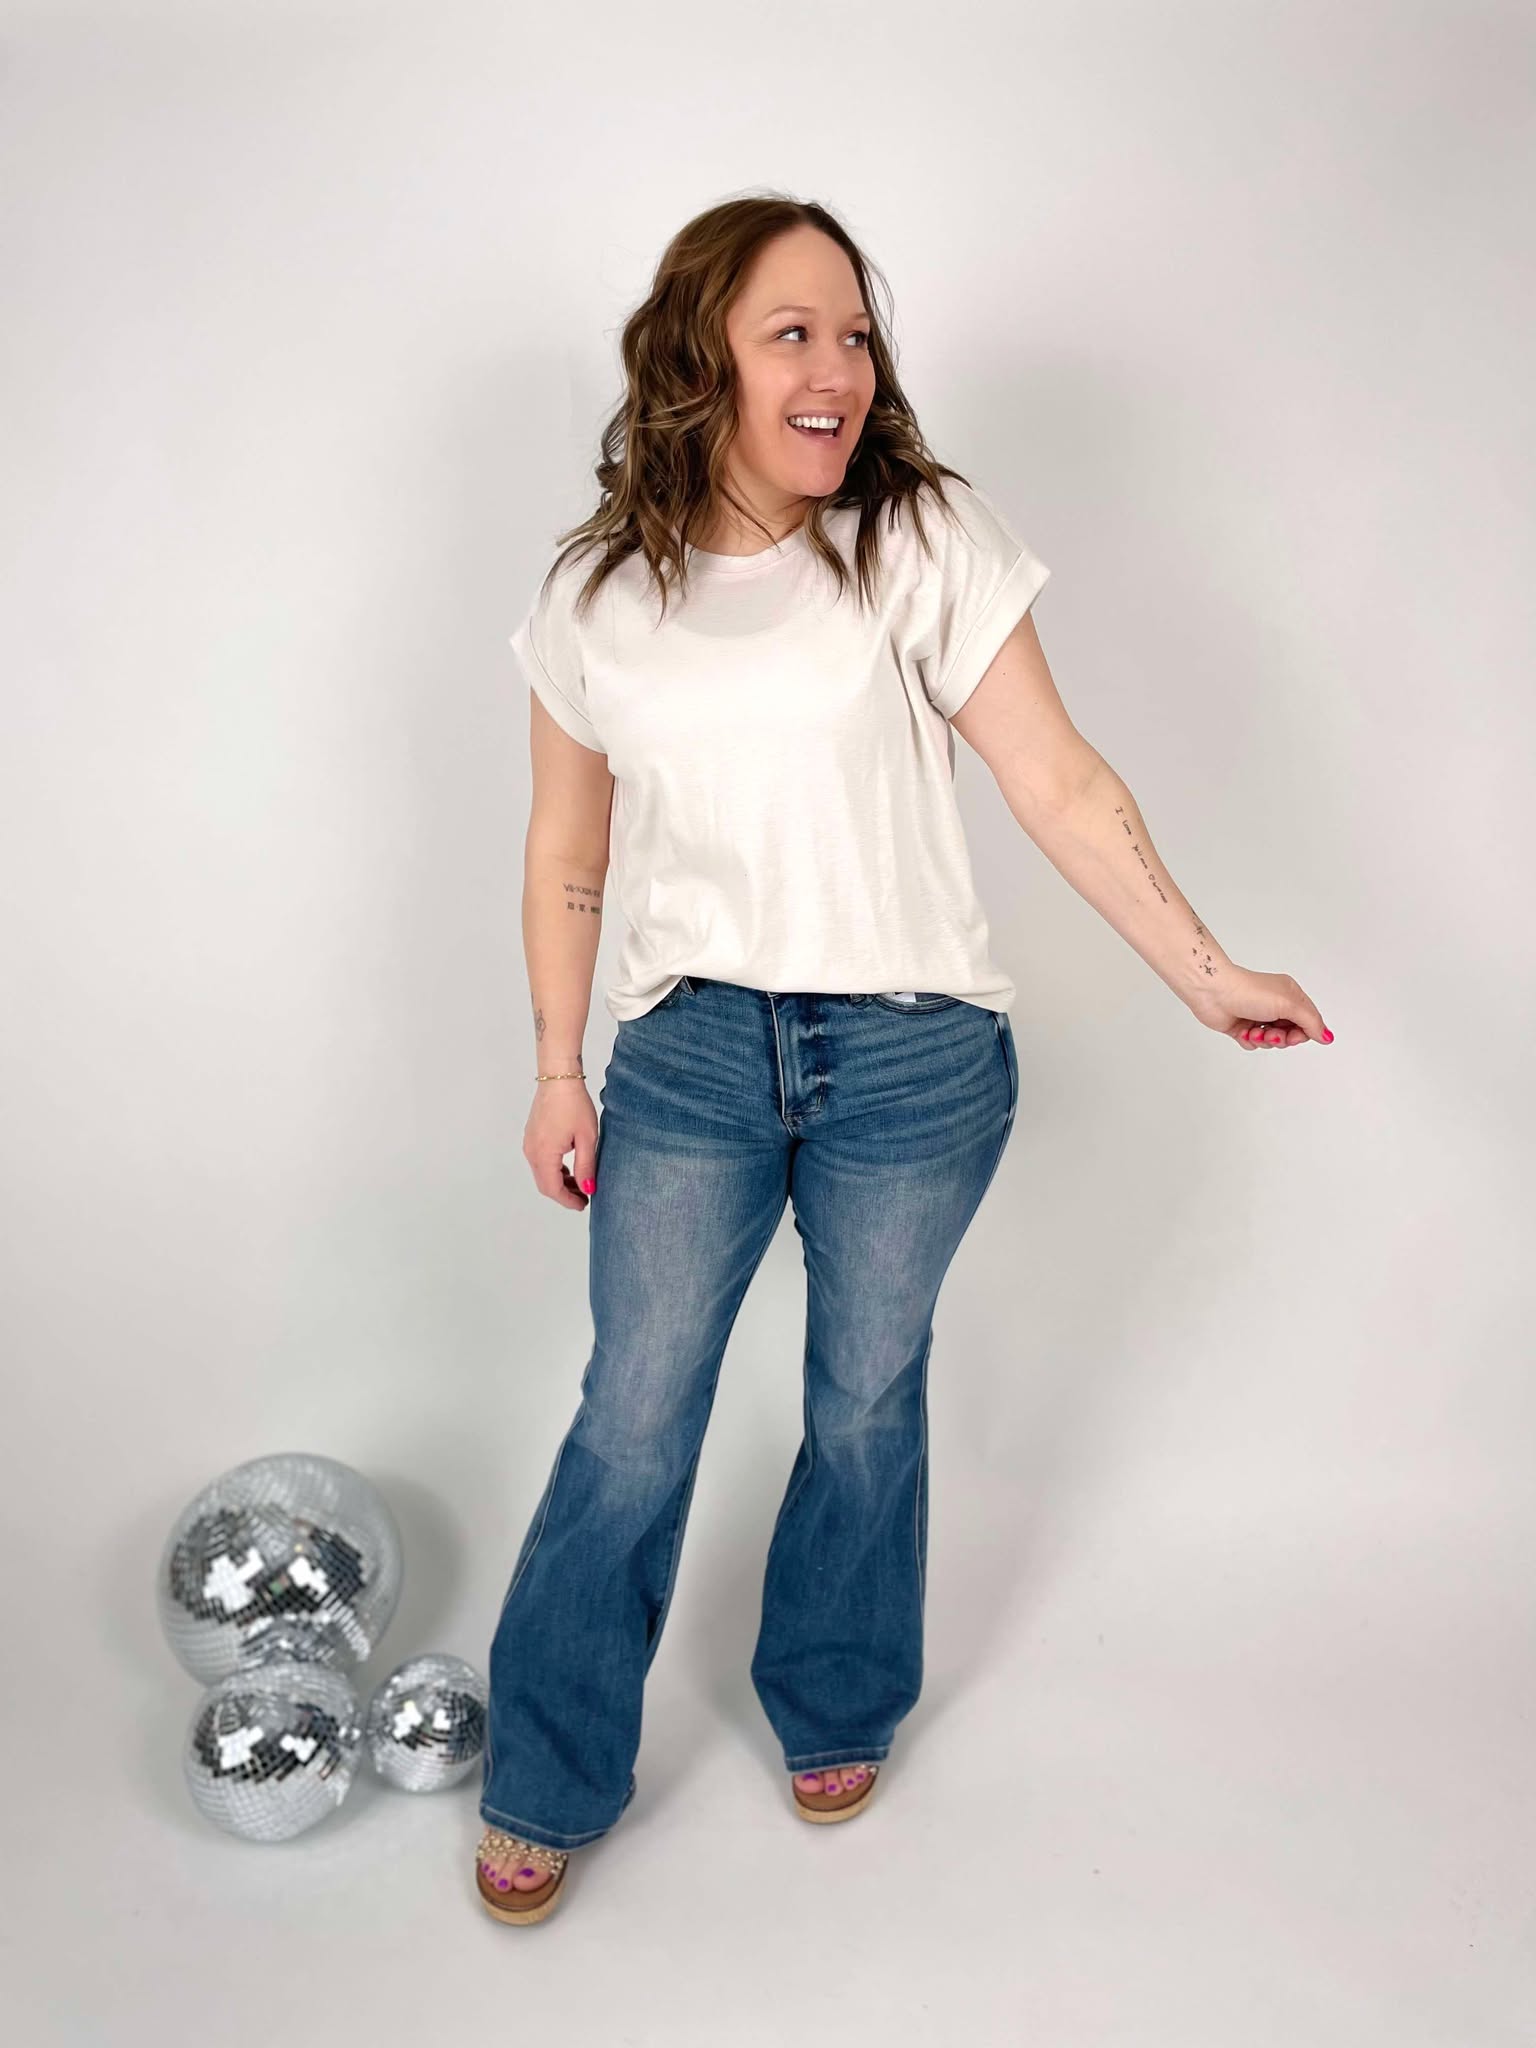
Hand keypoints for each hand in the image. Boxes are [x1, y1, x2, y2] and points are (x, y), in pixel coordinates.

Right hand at [524, 1077, 598, 1209]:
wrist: (558, 1078)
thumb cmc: (574, 1105)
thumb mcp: (587, 1138)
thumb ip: (586, 1167)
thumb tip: (587, 1189)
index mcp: (544, 1154)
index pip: (553, 1189)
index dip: (568, 1201)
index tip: (584, 1205)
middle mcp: (531, 1151)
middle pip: (544, 1184)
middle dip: (563, 1194)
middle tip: (583, 1197)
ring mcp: (529, 1143)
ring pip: (541, 1173)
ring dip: (558, 1181)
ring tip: (579, 1182)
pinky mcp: (531, 1136)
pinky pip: (539, 1161)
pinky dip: (553, 1169)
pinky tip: (568, 1167)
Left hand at [1185, 968, 1332, 1050]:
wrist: (1213, 993)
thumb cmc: (1250, 992)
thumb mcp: (1288, 1004)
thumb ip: (1310, 1021)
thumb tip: (1327, 1036)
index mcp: (1290, 995)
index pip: (1309, 1020)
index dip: (1304, 1033)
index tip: (1294, 1035)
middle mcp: (1275, 1005)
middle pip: (1291, 1033)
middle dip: (1282, 1038)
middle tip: (1271, 1034)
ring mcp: (1258, 1016)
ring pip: (1272, 1041)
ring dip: (1264, 1040)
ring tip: (1254, 1032)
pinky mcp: (1242, 1026)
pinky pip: (1253, 1043)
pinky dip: (1249, 1041)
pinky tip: (1242, 1031)